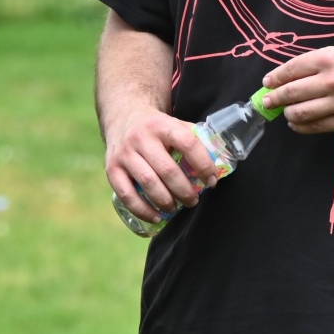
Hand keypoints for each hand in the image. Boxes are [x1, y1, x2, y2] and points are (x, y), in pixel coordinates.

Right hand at [103, 107, 217, 222]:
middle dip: (185, 190)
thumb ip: (196, 141)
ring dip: (166, 201)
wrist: (123, 117)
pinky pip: (127, 194)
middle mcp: (141, 137)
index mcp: (162, 125)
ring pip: (148, 182)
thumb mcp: (175, 125)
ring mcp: (124, 153)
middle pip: (167, 169)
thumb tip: (221, 164)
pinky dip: (143, 209)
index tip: (212, 181)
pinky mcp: (112, 168)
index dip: (203, 165)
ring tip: (176, 208)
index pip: (188, 143)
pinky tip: (156, 217)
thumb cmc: (158, 129)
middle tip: (193, 200)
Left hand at [261, 43, 333, 133]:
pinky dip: (302, 126)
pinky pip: (318, 126)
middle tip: (267, 101)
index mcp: (328, 58)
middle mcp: (332, 80)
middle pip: (291, 93)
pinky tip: (297, 124)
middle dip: (274, 98)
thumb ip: (318, 63)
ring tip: (285, 113)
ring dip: (287, 114)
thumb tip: (290, 76)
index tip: (267, 83)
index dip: (274, 78)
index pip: (291, 70)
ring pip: (301, 113)